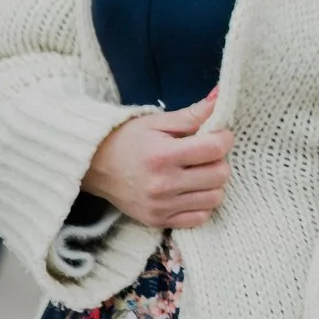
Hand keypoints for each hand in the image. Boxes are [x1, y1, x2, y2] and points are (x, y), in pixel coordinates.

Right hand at [83, 92, 230, 228]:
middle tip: (206, 153)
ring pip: (215, 198)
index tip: (217, 134)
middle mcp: (163, 185)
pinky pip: (200, 218)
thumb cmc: (127, 140)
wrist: (94, 167)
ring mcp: (161, 206)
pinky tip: (191, 190)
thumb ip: (192, 114)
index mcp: (163, 156)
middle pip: (220, 174)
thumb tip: (221, 97)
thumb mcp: (157, 122)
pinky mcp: (158, 221)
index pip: (216, 148)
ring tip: (198, 171)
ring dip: (213, 183)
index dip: (224, 137)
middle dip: (219, 160)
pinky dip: (202, 204)